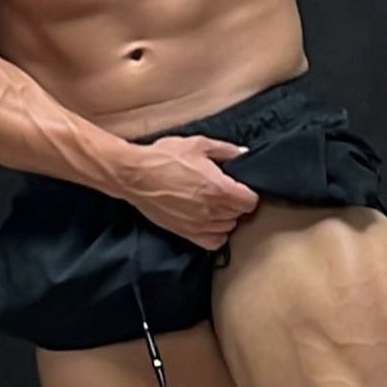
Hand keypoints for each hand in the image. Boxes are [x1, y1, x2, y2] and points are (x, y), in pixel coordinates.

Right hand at [121, 134, 259, 250]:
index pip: (251, 201)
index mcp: (219, 188)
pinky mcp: (186, 233)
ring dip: (226, 217)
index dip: (248, 192)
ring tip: (215, 203)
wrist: (135, 175)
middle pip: (240, 214)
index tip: (240, 186)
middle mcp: (212, 211)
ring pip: (228, 227)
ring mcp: (199, 224)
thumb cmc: (164, 158)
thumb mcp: (198, 145)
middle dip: (237, 202)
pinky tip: (209, 221)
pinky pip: (213, 242)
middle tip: (226, 190)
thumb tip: (244, 154)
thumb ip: (226, 150)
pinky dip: (216, 233)